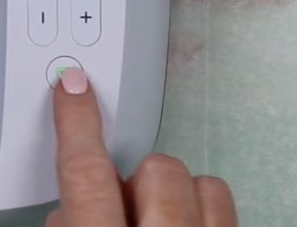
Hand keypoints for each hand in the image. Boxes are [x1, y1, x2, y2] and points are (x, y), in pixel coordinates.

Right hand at [47, 69, 236, 226]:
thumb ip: (68, 225)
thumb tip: (68, 210)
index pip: (87, 172)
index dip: (77, 122)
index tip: (73, 85)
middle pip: (156, 168)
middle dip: (138, 180)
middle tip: (121, 208)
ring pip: (204, 184)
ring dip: (177, 195)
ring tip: (159, 221)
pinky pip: (228, 209)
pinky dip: (206, 213)